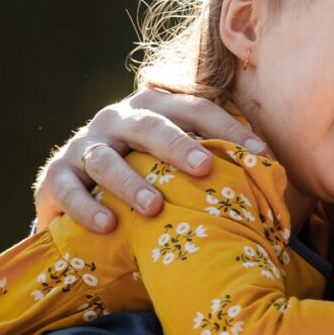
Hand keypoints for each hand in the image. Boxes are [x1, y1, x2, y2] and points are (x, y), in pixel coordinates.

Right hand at [32, 90, 267, 232]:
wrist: (79, 200)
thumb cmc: (147, 180)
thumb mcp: (176, 166)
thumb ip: (214, 163)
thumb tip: (278, 176)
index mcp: (154, 109)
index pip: (195, 108)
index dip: (228, 127)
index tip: (262, 153)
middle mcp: (117, 120)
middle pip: (150, 124)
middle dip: (178, 145)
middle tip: (205, 168)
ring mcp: (84, 147)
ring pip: (106, 158)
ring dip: (130, 181)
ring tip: (153, 207)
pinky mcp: (55, 177)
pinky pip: (68, 190)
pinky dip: (85, 208)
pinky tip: (107, 226)